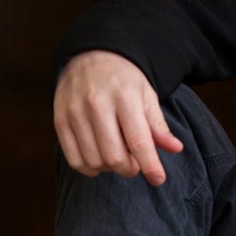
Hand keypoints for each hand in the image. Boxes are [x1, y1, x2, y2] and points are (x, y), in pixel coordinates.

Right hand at [53, 50, 182, 184]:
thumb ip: (158, 125)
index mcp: (124, 96)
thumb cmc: (122, 80)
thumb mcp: (146, 95)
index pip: (138, 141)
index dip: (150, 165)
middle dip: (130, 168)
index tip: (158, 179)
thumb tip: (176, 149)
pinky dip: (89, 168)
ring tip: (116, 155)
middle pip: (114, 157)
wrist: (88, 56)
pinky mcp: (60, 120)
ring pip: (94, 161)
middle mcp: (97, 104)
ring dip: (110, 168)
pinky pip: (74, 159)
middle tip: (135, 162)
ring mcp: (75, 112)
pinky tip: (99, 159)